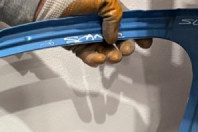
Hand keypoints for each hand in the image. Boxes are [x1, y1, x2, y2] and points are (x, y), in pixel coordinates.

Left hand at [35, 0, 152, 66]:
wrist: (51, 4)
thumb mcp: (105, 0)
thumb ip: (115, 17)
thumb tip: (113, 36)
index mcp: (111, 12)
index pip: (129, 24)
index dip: (138, 34)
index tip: (145, 43)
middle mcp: (101, 25)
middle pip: (119, 41)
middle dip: (125, 47)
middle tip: (125, 49)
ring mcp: (89, 36)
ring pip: (105, 51)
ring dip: (111, 56)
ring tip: (112, 57)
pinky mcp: (77, 45)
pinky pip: (88, 56)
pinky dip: (94, 60)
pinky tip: (99, 59)